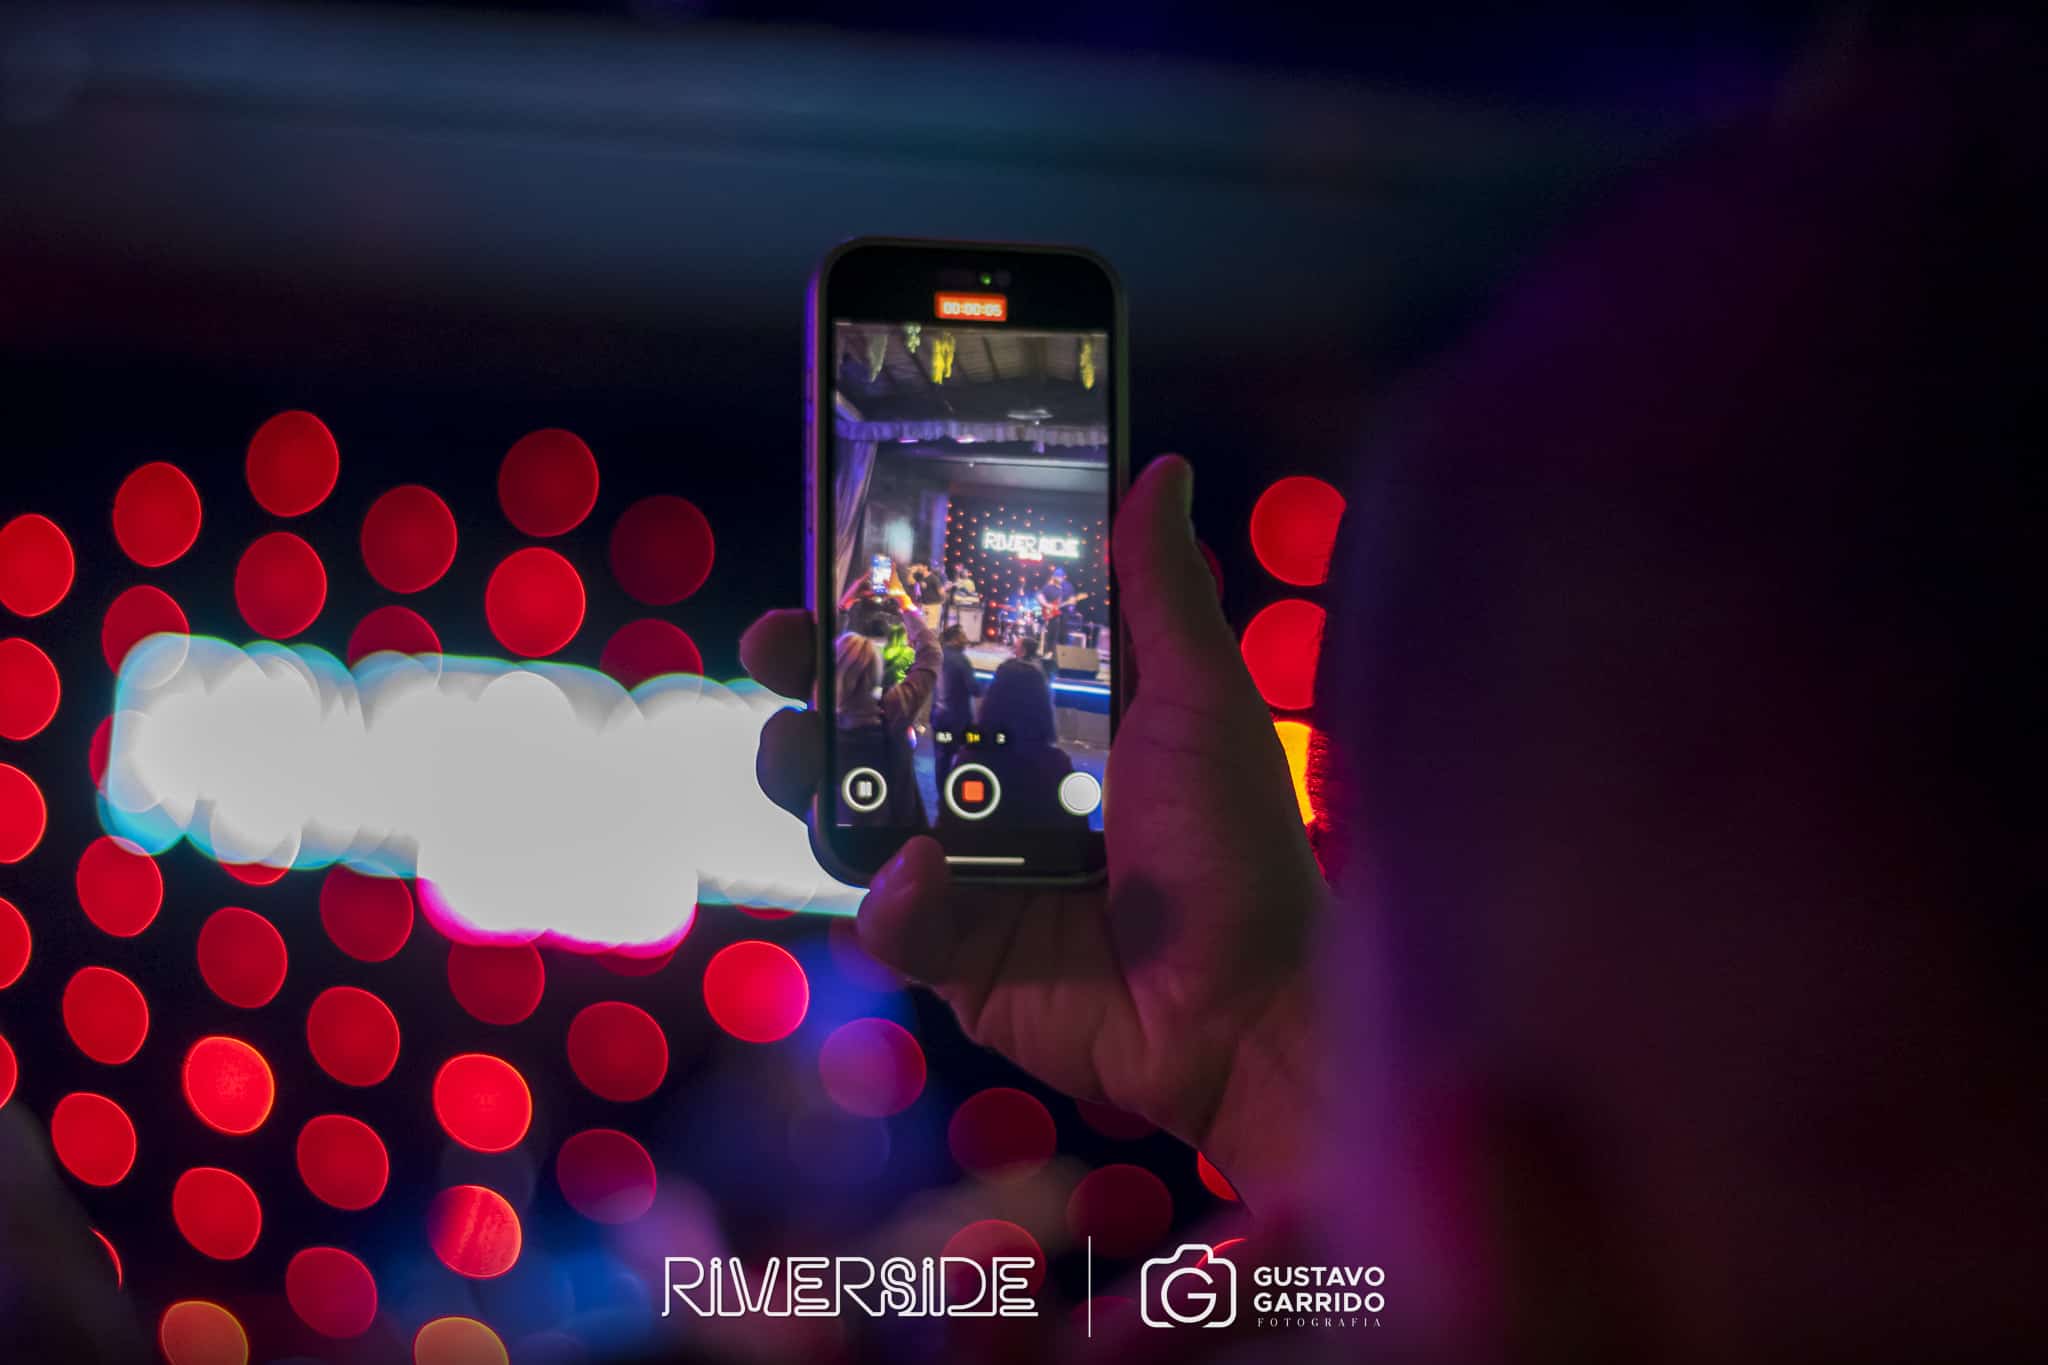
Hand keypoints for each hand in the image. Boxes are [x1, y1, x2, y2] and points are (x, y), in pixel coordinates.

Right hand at [744, 456, 1327, 1207]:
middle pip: (870, 729)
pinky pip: (891, 919)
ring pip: (850, 817)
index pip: (939, 659)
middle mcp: (991, 795)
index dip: (878, 619)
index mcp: (1043, 730)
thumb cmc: (1235, 846)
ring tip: (795, 746)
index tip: (834, 571)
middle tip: (780, 644)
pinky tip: (924, 869)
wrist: (1250, 1000)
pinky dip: (895, 894)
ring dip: (808, 775)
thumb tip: (1162, 469)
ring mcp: (965, 876)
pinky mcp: (955, 956)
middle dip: (813, 683)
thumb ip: (1160, 591)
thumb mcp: (1200, 699)